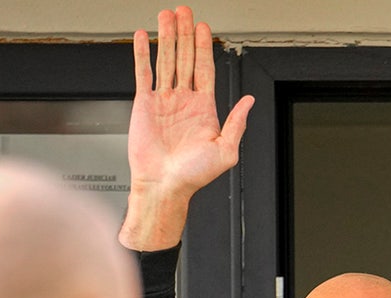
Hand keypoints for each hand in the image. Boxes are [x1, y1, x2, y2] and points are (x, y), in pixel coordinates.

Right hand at [120, 5, 254, 250]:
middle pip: (185, 58)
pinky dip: (142, 54)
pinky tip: (142, 37)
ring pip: (165, 60)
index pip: (205, 69)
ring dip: (166, 37)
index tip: (203, 27)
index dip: (204, 47)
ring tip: (165, 15)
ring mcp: (164, 100)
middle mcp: (184, 101)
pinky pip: (143, 74)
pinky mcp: (144, 104)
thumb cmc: (193, 176)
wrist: (164, 186)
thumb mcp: (226, 150)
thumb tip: (249, 101)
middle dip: (185, 34)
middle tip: (183, 11)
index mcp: (205, 109)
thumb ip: (237, 123)